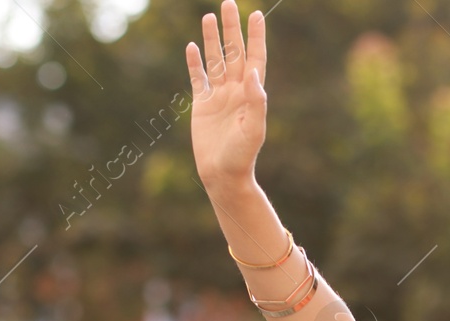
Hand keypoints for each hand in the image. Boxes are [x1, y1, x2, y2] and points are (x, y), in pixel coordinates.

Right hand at [186, 1, 267, 186]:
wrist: (223, 175)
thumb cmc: (242, 156)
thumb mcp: (254, 129)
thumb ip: (256, 101)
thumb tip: (252, 72)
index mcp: (251, 94)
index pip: (254, 58)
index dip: (256, 37)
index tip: (256, 15)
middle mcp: (235, 91)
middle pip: (233, 52)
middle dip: (231, 28)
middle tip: (229, 3)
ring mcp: (218, 96)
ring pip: (215, 60)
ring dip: (213, 39)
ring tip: (209, 16)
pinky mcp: (202, 105)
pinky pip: (197, 78)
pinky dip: (194, 62)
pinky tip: (192, 46)